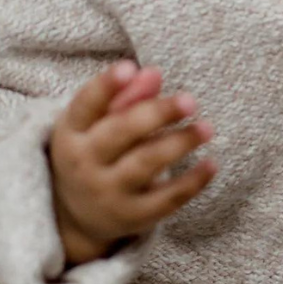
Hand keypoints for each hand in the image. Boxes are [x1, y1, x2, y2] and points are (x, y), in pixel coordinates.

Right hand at [48, 60, 215, 265]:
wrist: (76, 217)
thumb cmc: (95, 152)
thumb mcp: (96, 124)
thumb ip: (126, 96)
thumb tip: (153, 73)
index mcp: (71, 132)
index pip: (86, 105)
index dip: (106, 85)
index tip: (130, 66)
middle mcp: (83, 163)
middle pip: (120, 133)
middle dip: (156, 114)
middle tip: (190, 100)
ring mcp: (107, 193)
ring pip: (145, 164)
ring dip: (179, 144)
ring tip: (207, 128)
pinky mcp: (132, 217)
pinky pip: (166, 199)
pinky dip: (191, 182)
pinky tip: (212, 164)